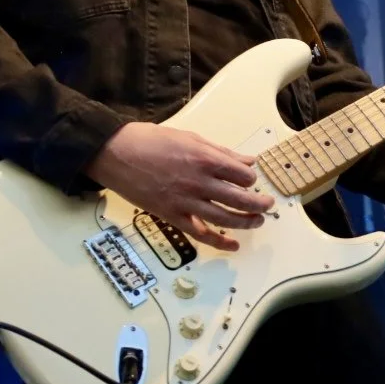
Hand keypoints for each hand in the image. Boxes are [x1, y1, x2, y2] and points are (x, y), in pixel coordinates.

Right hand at [85, 123, 273, 251]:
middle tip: (268, 204)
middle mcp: (198, 182)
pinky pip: (200, 233)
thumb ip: (221, 152)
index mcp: (205, 159)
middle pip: (239, 198)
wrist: (116, 153)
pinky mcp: (172, 215)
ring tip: (258, 221)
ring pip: (224, 218)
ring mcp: (185, 201)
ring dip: (245, 222)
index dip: (251, 179)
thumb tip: (247, 160)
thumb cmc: (151, 141)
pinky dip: (219, 241)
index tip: (250, 180)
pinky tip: (233, 245)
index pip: (242, 175)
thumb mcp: (191, 138)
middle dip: (258, 203)